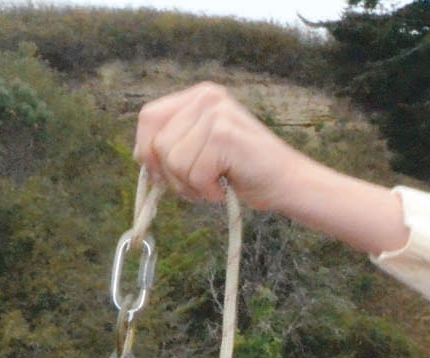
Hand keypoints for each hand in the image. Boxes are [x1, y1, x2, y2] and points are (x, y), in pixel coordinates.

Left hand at [135, 84, 304, 208]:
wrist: (288, 184)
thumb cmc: (246, 172)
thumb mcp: (203, 148)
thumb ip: (175, 142)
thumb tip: (141, 155)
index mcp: (199, 95)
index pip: (149, 117)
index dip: (147, 150)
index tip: (160, 174)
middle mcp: (206, 97)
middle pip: (157, 143)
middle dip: (171, 175)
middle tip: (197, 185)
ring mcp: (216, 114)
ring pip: (173, 161)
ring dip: (191, 186)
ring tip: (215, 185)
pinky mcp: (224, 136)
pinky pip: (193, 174)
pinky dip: (207, 191)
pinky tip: (225, 187)